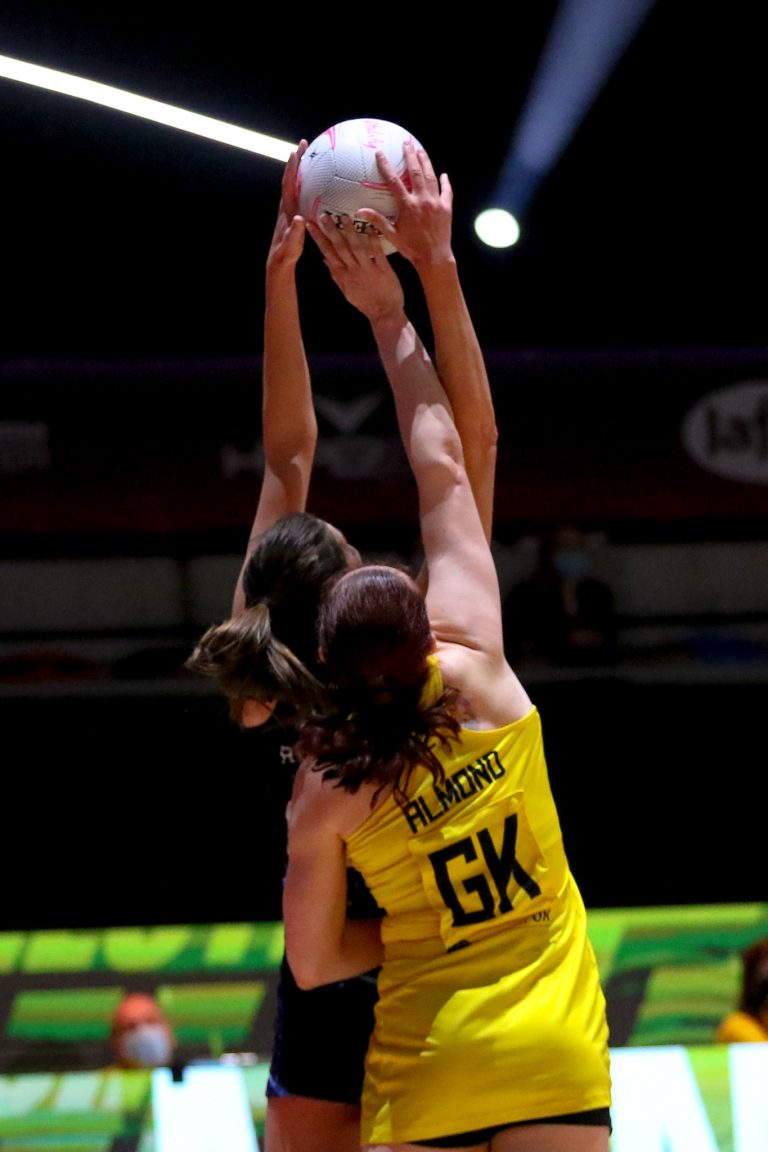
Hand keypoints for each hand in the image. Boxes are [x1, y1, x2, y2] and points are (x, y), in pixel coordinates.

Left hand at [267, 140, 307, 271]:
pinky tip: (321, 180)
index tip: (295, 152)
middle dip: (297, 160)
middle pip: (292, 177)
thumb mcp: (291, 245)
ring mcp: (291, 208)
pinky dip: (309, 182)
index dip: (291, 168)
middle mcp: (287, 205)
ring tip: (313, 155)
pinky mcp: (296, 212)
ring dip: (303, 168)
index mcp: (286, 210)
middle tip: (305, 143)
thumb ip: (294, 233)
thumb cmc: (286, 254)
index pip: (287, 184)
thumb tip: (299, 219)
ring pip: (297, 183)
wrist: (280, 260)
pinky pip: (304, 192)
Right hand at [307, 213, 404, 319]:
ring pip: (357, 248)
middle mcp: (353, 271)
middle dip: (331, 231)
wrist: (384, 314)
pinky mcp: (384, 270)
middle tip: (324, 216)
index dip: (318, 238)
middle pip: (340, 248)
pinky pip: (377, 253)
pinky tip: (370, 229)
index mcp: (343, 275)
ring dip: (350, 232)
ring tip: (344, 217)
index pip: (327, 253)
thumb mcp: (347, 291)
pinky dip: (373, 241)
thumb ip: (336, 275)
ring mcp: (368, 270)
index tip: (310, 225)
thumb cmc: (365, 302)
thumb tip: (324, 260)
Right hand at [356, 142, 453, 267]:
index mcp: (407, 205)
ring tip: (421, 151)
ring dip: (426, 162)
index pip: (394, 180)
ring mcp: (436, 202)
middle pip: (416, 172)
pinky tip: (444, 175)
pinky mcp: (446, 208)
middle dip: (410, 155)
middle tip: (407, 143)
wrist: (434, 258)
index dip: (386, 165)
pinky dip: (445, 182)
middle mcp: (422, 200)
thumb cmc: (411, 248)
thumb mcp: (392, 235)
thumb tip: (360, 211)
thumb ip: (377, 220)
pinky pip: (446, 191)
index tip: (380, 153)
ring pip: (431, 177)